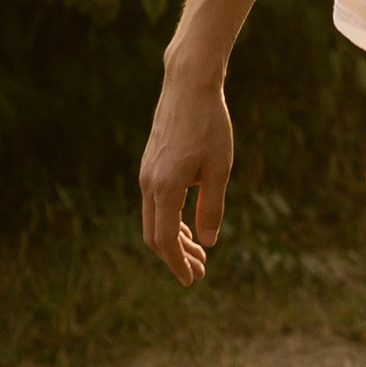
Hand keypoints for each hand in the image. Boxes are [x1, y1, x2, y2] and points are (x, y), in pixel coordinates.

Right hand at [140, 65, 233, 286]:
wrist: (189, 87)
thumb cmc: (210, 126)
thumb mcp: (219, 170)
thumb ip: (212, 208)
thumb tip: (209, 243)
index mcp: (164, 188)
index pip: (165, 240)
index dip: (178, 264)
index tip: (193, 280)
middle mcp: (148, 183)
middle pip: (155, 235)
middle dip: (176, 257)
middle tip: (200, 272)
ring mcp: (146, 174)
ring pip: (154, 219)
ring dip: (174, 239)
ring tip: (199, 252)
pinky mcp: (151, 165)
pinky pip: (155, 203)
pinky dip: (170, 220)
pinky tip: (188, 226)